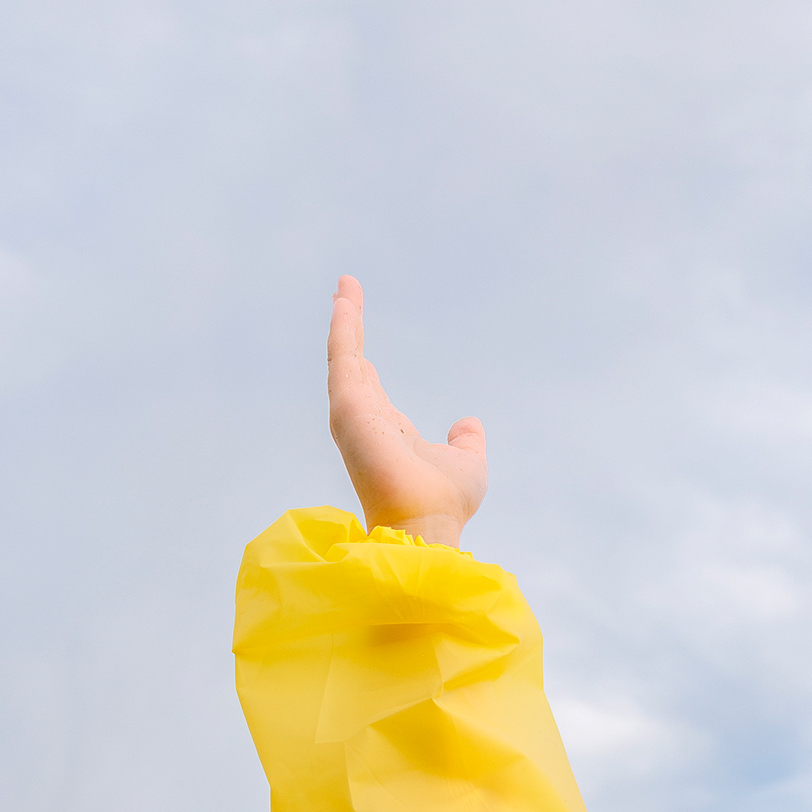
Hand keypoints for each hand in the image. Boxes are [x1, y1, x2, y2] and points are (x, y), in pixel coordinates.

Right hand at [326, 277, 487, 546]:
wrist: (427, 525)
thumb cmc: (444, 503)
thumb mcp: (466, 463)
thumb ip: (466, 442)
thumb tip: (468, 423)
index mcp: (387, 429)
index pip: (369, 383)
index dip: (362, 355)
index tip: (358, 325)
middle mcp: (365, 420)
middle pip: (351, 363)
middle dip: (348, 325)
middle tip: (345, 290)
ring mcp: (353, 414)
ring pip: (344, 356)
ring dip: (343, 320)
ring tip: (346, 286)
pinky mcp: (348, 408)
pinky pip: (343, 358)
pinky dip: (343, 328)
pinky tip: (346, 301)